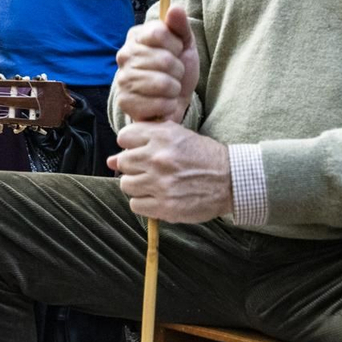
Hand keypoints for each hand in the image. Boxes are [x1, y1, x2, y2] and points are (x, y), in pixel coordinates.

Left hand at [108, 121, 231, 222]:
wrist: (231, 180)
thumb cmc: (204, 156)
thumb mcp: (178, 137)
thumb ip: (145, 143)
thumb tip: (110, 161)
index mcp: (163, 136)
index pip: (124, 137)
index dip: (130, 145)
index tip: (141, 151)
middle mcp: (158, 158)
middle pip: (123, 162)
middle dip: (134, 167)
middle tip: (151, 170)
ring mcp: (160, 183)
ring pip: (126, 184)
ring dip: (137, 186)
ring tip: (155, 185)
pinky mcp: (165, 206)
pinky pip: (135, 205)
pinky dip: (144, 203)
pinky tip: (158, 197)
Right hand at [114, 5, 198, 122]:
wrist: (174, 102)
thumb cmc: (177, 70)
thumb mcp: (185, 45)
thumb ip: (180, 26)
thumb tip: (174, 8)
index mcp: (137, 36)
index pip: (159, 32)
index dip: (176, 45)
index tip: (176, 52)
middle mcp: (124, 55)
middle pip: (164, 59)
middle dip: (178, 70)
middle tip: (174, 74)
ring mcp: (122, 79)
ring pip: (162, 83)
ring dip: (174, 89)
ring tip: (169, 89)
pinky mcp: (125, 102)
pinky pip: (158, 103)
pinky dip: (168, 105)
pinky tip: (163, 103)